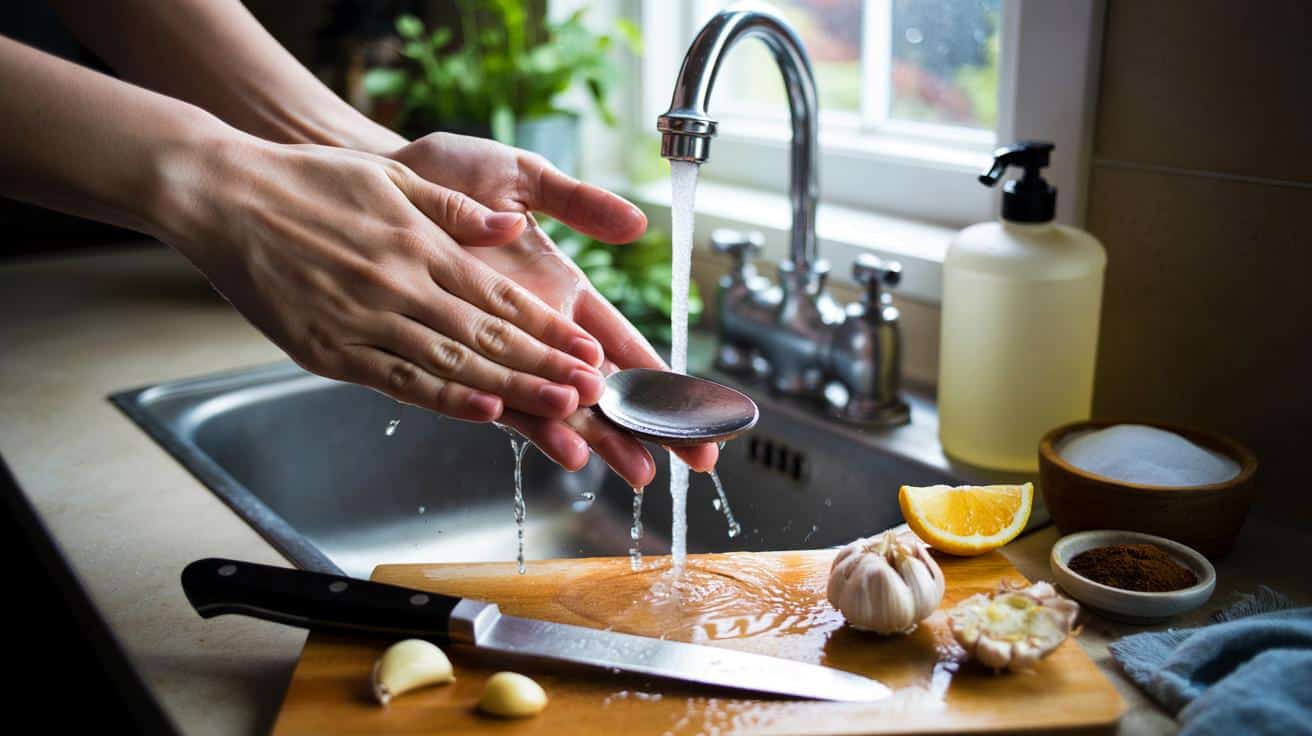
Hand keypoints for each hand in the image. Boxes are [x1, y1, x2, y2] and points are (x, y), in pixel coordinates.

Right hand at [156, 136, 610, 423]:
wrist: (225, 197)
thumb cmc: (310, 183)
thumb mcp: (392, 177)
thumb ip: (454, 208)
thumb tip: (508, 226)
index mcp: (421, 245)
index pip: (500, 295)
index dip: (549, 328)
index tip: (589, 349)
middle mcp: (401, 286)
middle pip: (488, 336)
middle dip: (546, 366)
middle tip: (595, 391)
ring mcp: (365, 322)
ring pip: (452, 364)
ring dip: (512, 389)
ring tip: (562, 409)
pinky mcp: (330, 351)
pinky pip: (398, 382)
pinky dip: (445, 399)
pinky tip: (485, 412)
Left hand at [391, 133, 717, 485]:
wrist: (376, 183)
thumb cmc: (447, 178)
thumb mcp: (523, 177)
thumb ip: (579, 203)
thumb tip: (638, 222)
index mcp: (562, 291)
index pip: (624, 344)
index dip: (664, 376)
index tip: (699, 407)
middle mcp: (536, 330)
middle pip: (604, 388)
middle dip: (647, 425)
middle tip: (690, 461)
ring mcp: (499, 349)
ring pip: (559, 405)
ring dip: (599, 436)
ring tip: (635, 467)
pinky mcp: (455, 358)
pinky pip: (500, 400)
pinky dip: (536, 425)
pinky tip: (567, 448)